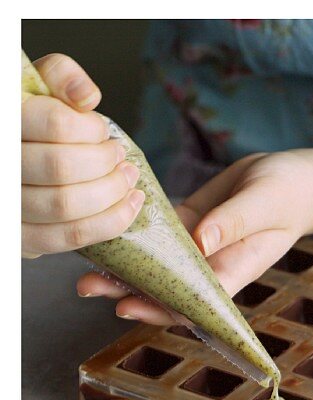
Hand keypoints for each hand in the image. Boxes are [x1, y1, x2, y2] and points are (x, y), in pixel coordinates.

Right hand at [22, 53, 143, 257]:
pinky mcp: (22, 240)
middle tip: (121, 158)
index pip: (55, 124)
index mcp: (4, 121)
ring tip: (128, 179)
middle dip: (104, 163)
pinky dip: (110, 222)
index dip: (89, 128)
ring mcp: (7, 207)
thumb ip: (59, 76)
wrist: (12, 165)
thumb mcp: (34, 86)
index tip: (102, 130)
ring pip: (66, 206)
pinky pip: (70, 237)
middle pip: (62, 168)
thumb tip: (88, 97)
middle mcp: (2, 166)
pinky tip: (129, 206)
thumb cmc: (27, 123)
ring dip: (112, 193)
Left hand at [77, 136, 312, 324]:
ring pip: (155, 265)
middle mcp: (211, 266)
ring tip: (86, 270)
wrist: (296, 179)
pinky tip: (105, 231)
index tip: (127, 308)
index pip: (192, 302)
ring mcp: (198, 247)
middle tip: (89, 288)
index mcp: (233, 271)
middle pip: (165, 290)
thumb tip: (199, 241)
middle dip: (128, 293)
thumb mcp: (265, 203)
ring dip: (123, 268)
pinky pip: (156, 235)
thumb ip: (234, 222)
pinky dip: (133, 236)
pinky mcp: (189, 224)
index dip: (159, 310)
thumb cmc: (290, 194)